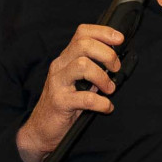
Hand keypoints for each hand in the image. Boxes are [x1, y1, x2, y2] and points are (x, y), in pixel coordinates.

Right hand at [16, 24, 123, 161]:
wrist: (42, 128)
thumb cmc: (64, 104)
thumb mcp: (77, 81)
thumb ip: (92, 70)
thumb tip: (117, 63)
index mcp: (66, 58)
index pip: (82, 33)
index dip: (103, 32)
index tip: (120, 39)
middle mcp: (60, 66)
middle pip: (83, 44)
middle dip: (106, 54)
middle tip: (115, 69)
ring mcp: (58, 83)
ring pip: (82, 65)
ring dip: (102, 77)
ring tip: (109, 88)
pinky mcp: (59, 102)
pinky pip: (85, 98)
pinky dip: (101, 103)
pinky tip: (106, 107)